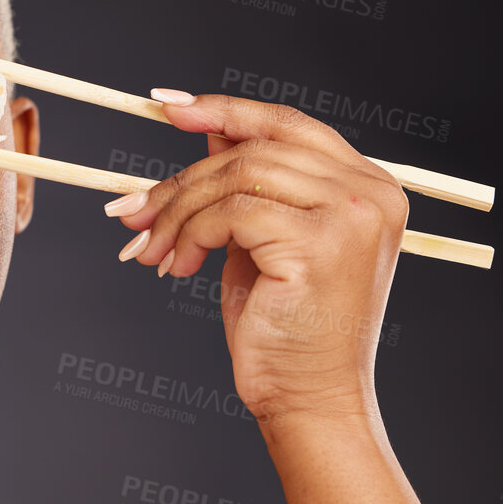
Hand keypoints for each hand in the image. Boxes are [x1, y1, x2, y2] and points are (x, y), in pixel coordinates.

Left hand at [104, 90, 407, 425]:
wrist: (309, 398)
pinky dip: (190, 235)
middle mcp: (369, 193)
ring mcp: (351, 216)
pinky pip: (231, 213)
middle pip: (254, 150)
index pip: (289, 124)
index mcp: (367, 186)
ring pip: (236, 177)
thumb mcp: (260, 241)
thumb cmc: (285, 329)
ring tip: (152, 250)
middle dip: (182, 180)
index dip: (226, 109)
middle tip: (133, 212)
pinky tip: (177, 267)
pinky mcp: (321, 244)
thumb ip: (246, 186)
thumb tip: (205, 134)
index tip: (168, 105)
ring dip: (178, 212)